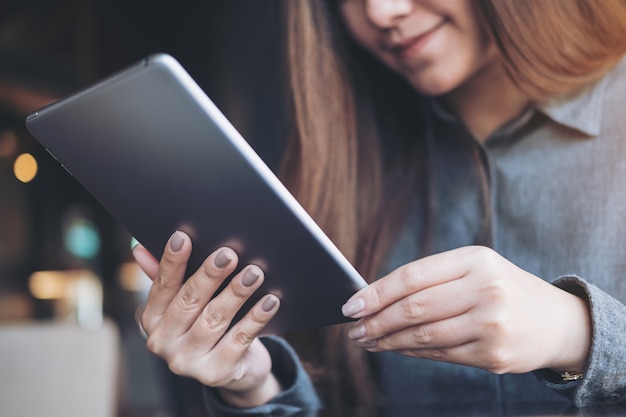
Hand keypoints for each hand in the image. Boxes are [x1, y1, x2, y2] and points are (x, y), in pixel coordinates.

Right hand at [132, 231, 281, 406]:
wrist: (234, 370)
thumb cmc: (208, 324)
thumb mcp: (187, 303)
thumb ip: (168, 276)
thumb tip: (140, 249)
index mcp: (152, 319)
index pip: (162, 286)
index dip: (172, 261)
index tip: (183, 237)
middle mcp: (163, 343)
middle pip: (189, 301)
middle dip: (210, 275)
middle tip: (229, 254)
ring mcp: (188, 362)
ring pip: (215, 319)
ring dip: (236, 293)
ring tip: (255, 273)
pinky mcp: (216, 373)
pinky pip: (239, 339)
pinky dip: (255, 318)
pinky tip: (269, 300)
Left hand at [342, 246, 590, 373]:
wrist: (556, 322)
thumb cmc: (502, 289)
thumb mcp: (474, 268)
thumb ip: (431, 278)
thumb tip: (375, 297)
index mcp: (476, 259)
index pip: (413, 276)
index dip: (377, 292)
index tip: (351, 305)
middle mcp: (486, 290)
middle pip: (414, 308)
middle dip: (376, 320)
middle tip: (353, 328)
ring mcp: (492, 325)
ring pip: (423, 335)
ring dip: (387, 340)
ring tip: (367, 340)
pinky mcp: (494, 355)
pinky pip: (439, 354)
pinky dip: (409, 351)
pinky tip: (393, 348)